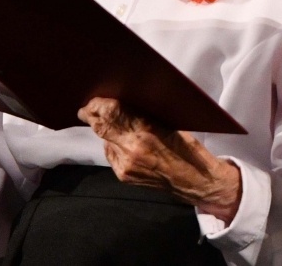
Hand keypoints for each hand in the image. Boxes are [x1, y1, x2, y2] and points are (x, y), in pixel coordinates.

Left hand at [79, 98, 241, 222]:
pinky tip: (124, 144)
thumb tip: (123, 108)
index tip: (95, 100)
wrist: (194, 181)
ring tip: (112, 124)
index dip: (99, 106)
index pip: (112, 115)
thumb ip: (144, 117)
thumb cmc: (189, 149)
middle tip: (88, 108)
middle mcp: (132, 150)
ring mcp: (125, 165)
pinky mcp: (123, 176)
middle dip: (93, 116)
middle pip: (102, 128)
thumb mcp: (170, 124)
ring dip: (106, 132)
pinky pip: (111, 155)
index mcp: (147, 131)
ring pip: (105, 142)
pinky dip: (114, 146)